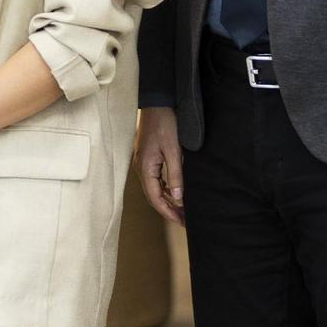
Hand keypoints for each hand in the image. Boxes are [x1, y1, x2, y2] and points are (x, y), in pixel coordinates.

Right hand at [136, 106, 185, 227]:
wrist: (157, 104)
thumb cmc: (165, 124)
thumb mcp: (173, 150)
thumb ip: (175, 175)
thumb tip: (178, 198)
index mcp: (146, 168)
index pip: (155, 198)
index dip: (168, 212)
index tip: (181, 222)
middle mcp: (142, 168)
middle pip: (153, 196)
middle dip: (168, 210)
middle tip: (184, 220)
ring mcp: (144, 163)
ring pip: (154, 189)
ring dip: (167, 200)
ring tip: (182, 210)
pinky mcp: (149, 158)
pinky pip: (156, 180)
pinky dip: (165, 189)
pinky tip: (175, 192)